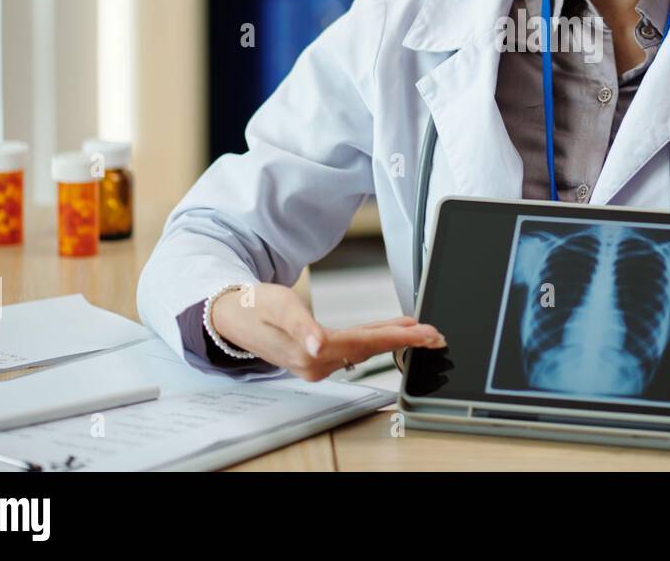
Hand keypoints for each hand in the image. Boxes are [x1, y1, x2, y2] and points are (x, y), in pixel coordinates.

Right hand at [211, 282, 445, 380]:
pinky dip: (375, 339)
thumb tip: (319, 345)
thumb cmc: (255, 306)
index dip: (398, 338)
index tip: (425, 334)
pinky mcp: (317, 356)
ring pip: (364, 349)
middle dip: (405, 342)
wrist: (234, 316)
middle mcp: (318, 363)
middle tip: (436, 336)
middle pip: (370, 349)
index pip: (365, 344)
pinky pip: (353, 348)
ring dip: (393, 340)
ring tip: (420, 332)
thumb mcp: (278, 307)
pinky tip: (389, 332)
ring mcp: (317, 362)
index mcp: (312, 352)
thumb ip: (301, 327)